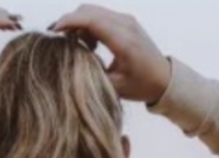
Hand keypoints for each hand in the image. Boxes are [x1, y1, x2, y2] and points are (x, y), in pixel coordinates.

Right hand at [51, 5, 170, 103]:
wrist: (164, 79)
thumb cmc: (141, 86)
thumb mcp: (114, 87)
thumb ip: (93, 72)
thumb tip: (72, 61)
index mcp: (123, 40)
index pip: (90, 20)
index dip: (69, 22)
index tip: (53, 31)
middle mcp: (126, 24)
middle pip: (89, 10)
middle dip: (70, 21)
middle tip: (57, 38)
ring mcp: (127, 20)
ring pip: (94, 11)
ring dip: (80, 23)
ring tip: (76, 45)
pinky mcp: (127, 21)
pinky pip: (102, 15)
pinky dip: (90, 24)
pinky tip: (90, 43)